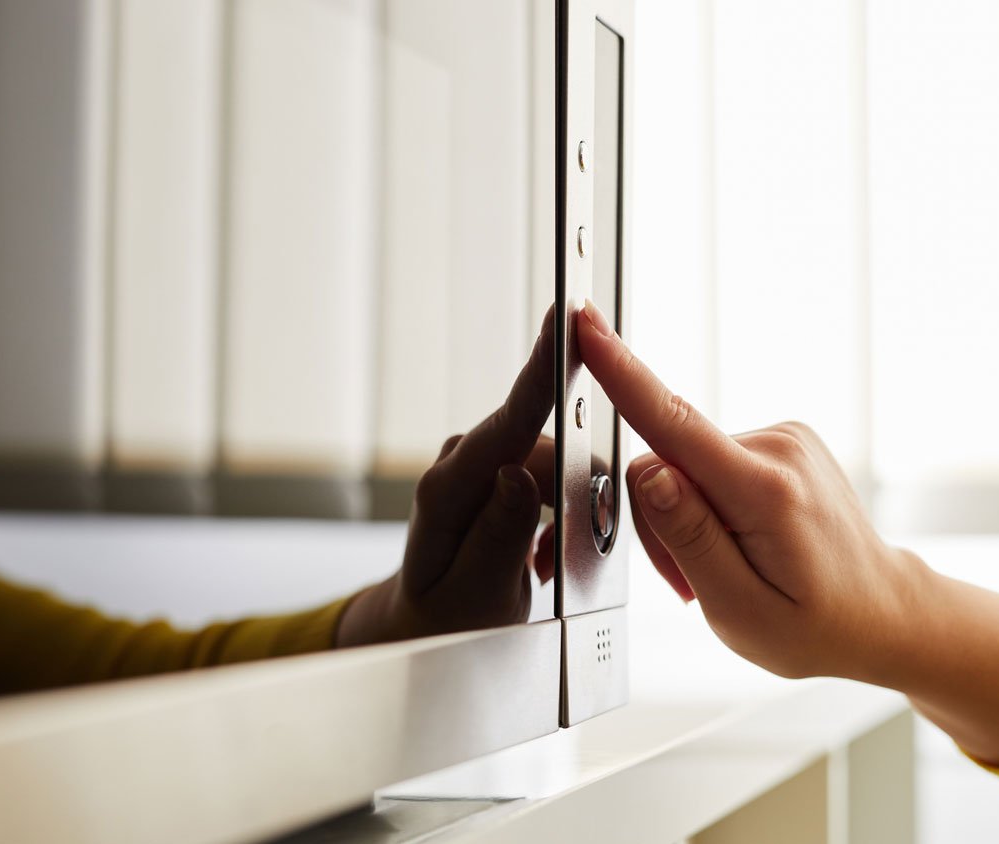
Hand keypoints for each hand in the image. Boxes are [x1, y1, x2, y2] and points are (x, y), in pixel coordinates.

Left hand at [337, 314, 555, 645]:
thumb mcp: (475, 598)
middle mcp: (459, 462)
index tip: (568, 317)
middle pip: (548, 447)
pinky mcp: (493, 469)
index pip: (510, 421)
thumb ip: (497, 538)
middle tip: (554, 562)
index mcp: (448, 490)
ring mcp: (476, 462)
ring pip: (556, 463)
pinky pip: (549, 475)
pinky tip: (537, 554)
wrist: (422, 627)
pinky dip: (557, 516)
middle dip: (576, 497)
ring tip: (537, 566)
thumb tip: (519, 477)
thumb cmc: (443, 622)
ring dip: (565, 514)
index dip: (544, 366)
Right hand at [574, 301, 919, 681]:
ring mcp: (783, 437)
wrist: (881, 613)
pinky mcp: (779, 439)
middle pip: (664, 463)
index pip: (673, 422)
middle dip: (661, 522)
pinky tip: (739, 542)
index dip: (620, 372)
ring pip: (682, 465)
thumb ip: (687, 538)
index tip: (585, 322)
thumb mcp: (739, 609)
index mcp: (765, 491)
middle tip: (692, 582)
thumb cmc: (816, 625)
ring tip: (726, 568)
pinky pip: (709, 463)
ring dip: (685, 518)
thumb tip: (647, 472)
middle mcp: (778, 448)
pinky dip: (708, 504)